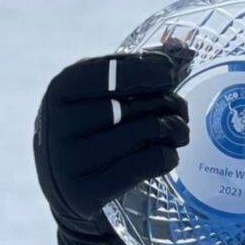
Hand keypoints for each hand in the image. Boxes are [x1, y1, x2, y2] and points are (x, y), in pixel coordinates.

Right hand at [33, 42, 191, 244]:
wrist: (73, 195)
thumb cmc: (99, 133)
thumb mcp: (109, 97)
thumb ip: (143, 70)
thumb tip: (184, 49)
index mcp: (62, 88)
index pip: (119, 69)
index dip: (154, 69)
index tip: (171, 73)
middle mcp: (59, 121)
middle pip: (139, 102)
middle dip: (171, 103)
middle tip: (179, 112)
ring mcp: (68, 158)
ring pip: (149, 131)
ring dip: (176, 131)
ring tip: (178, 133)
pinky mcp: (86, 190)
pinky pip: (149, 162)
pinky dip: (168, 156)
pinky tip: (167, 156)